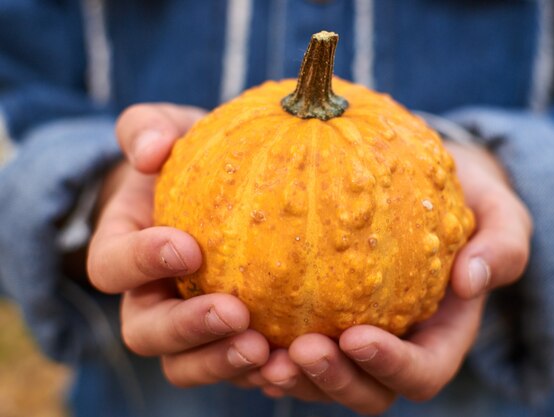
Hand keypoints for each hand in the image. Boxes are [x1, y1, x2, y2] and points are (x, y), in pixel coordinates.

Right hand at [88, 104, 269, 386]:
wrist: (220, 191)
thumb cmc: (188, 159)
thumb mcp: (167, 130)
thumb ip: (148, 129)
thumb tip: (153, 150)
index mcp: (124, 252)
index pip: (111, 266)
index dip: (141, 263)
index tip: (189, 247)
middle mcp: (148, 298)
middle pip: (146, 333)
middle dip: (187, 328)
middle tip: (235, 312)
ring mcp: (186, 328)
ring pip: (187, 365)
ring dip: (223, 363)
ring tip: (267, 351)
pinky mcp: (224, 341)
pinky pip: (234, 369)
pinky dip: (259, 373)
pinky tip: (294, 362)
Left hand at [249, 142, 531, 414]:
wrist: (425, 189)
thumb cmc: (468, 203)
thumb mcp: (500, 215)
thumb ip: (502, 246)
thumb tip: (472, 279)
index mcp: (440, 338)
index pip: (422, 373)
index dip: (390, 366)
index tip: (355, 336)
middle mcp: (396, 349)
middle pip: (367, 392)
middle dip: (332, 380)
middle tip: (296, 350)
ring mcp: (356, 339)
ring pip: (321, 380)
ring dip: (290, 375)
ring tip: (255, 349)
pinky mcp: (321, 318)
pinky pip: (290, 344)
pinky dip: (266, 345)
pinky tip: (237, 321)